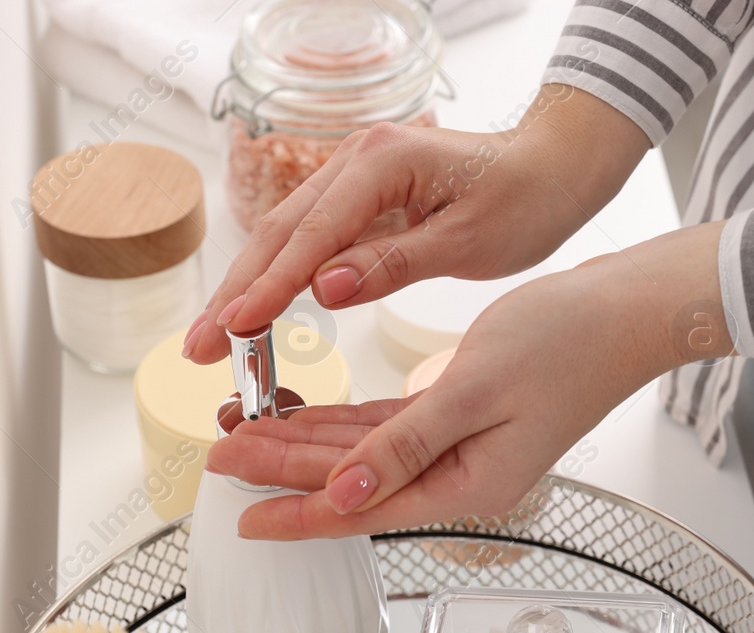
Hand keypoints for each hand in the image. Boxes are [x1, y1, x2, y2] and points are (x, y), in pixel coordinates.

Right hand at [183, 86, 649, 362]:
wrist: (554, 166)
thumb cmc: (525, 199)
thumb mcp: (468, 242)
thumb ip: (392, 264)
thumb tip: (322, 290)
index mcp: (384, 164)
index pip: (312, 235)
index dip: (270, 287)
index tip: (235, 329)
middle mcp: (357, 160)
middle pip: (280, 232)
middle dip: (236, 294)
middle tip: (199, 350)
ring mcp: (354, 175)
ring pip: (285, 236)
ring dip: (247, 289)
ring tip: (212, 341)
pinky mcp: (359, 195)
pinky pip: (308, 239)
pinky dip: (278, 278)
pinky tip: (254, 314)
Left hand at [205, 222, 729, 538]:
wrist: (624, 313)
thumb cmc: (565, 343)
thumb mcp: (474, 389)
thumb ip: (404, 445)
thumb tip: (344, 493)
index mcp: (468, 485)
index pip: (363, 510)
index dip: (297, 513)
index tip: (240, 515)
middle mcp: (461, 477)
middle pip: (352, 481)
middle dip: (283, 468)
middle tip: (218, 454)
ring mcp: (461, 450)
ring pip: (362, 452)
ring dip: (305, 442)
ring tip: (243, 431)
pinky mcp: (462, 417)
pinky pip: (387, 427)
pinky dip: (344, 421)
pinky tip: (303, 411)